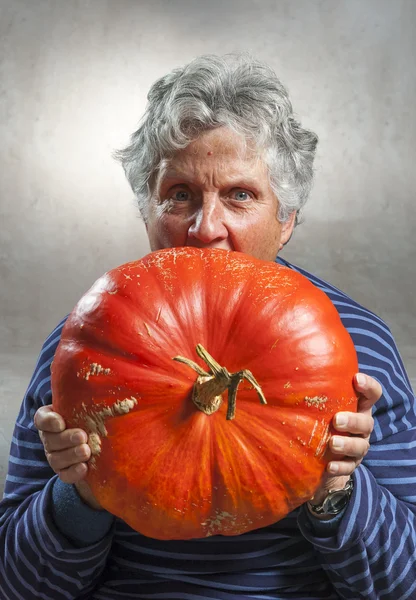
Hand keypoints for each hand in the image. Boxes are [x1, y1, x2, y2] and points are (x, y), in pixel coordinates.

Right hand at [34, 405, 101, 509]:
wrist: (99, 439)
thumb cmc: (93, 416)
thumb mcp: (89, 405)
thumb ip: (90, 399)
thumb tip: (104, 385)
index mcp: (52, 419)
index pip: (42, 419)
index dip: (49, 421)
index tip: (61, 423)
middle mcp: (50, 438)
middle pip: (50, 440)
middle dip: (66, 439)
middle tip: (82, 436)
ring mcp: (55, 456)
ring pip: (56, 458)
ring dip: (71, 455)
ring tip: (86, 451)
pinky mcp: (64, 471)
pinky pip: (65, 474)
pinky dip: (74, 472)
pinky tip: (84, 468)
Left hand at [308, 373, 381, 514]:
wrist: (322, 455)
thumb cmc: (319, 418)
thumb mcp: (319, 404)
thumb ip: (313, 389)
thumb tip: (282, 366)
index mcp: (357, 406)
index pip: (372, 393)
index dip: (368, 385)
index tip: (356, 379)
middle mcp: (362, 425)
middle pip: (366, 422)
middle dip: (353, 421)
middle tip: (337, 420)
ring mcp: (358, 445)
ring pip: (360, 446)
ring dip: (347, 444)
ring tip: (333, 443)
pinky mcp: (350, 464)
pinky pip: (349, 467)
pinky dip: (341, 467)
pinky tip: (330, 466)